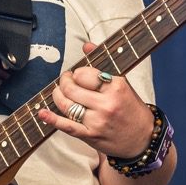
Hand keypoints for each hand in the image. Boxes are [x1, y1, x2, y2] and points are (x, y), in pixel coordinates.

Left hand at [37, 41, 153, 159]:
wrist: (143, 139)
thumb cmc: (132, 109)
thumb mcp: (123, 84)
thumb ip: (103, 64)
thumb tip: (86, 46)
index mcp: (116, 86)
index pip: (84, 73)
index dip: (76, 73)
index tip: (77, 75)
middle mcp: (106, 103)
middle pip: (72, 88)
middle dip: (63, 81)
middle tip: (65, 80)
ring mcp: (97, 121)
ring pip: (67, 105)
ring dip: (57, 96)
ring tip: (59, 93)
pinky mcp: (91, 136)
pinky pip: (67, 126)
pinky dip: (52, 119)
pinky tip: (42, 113)